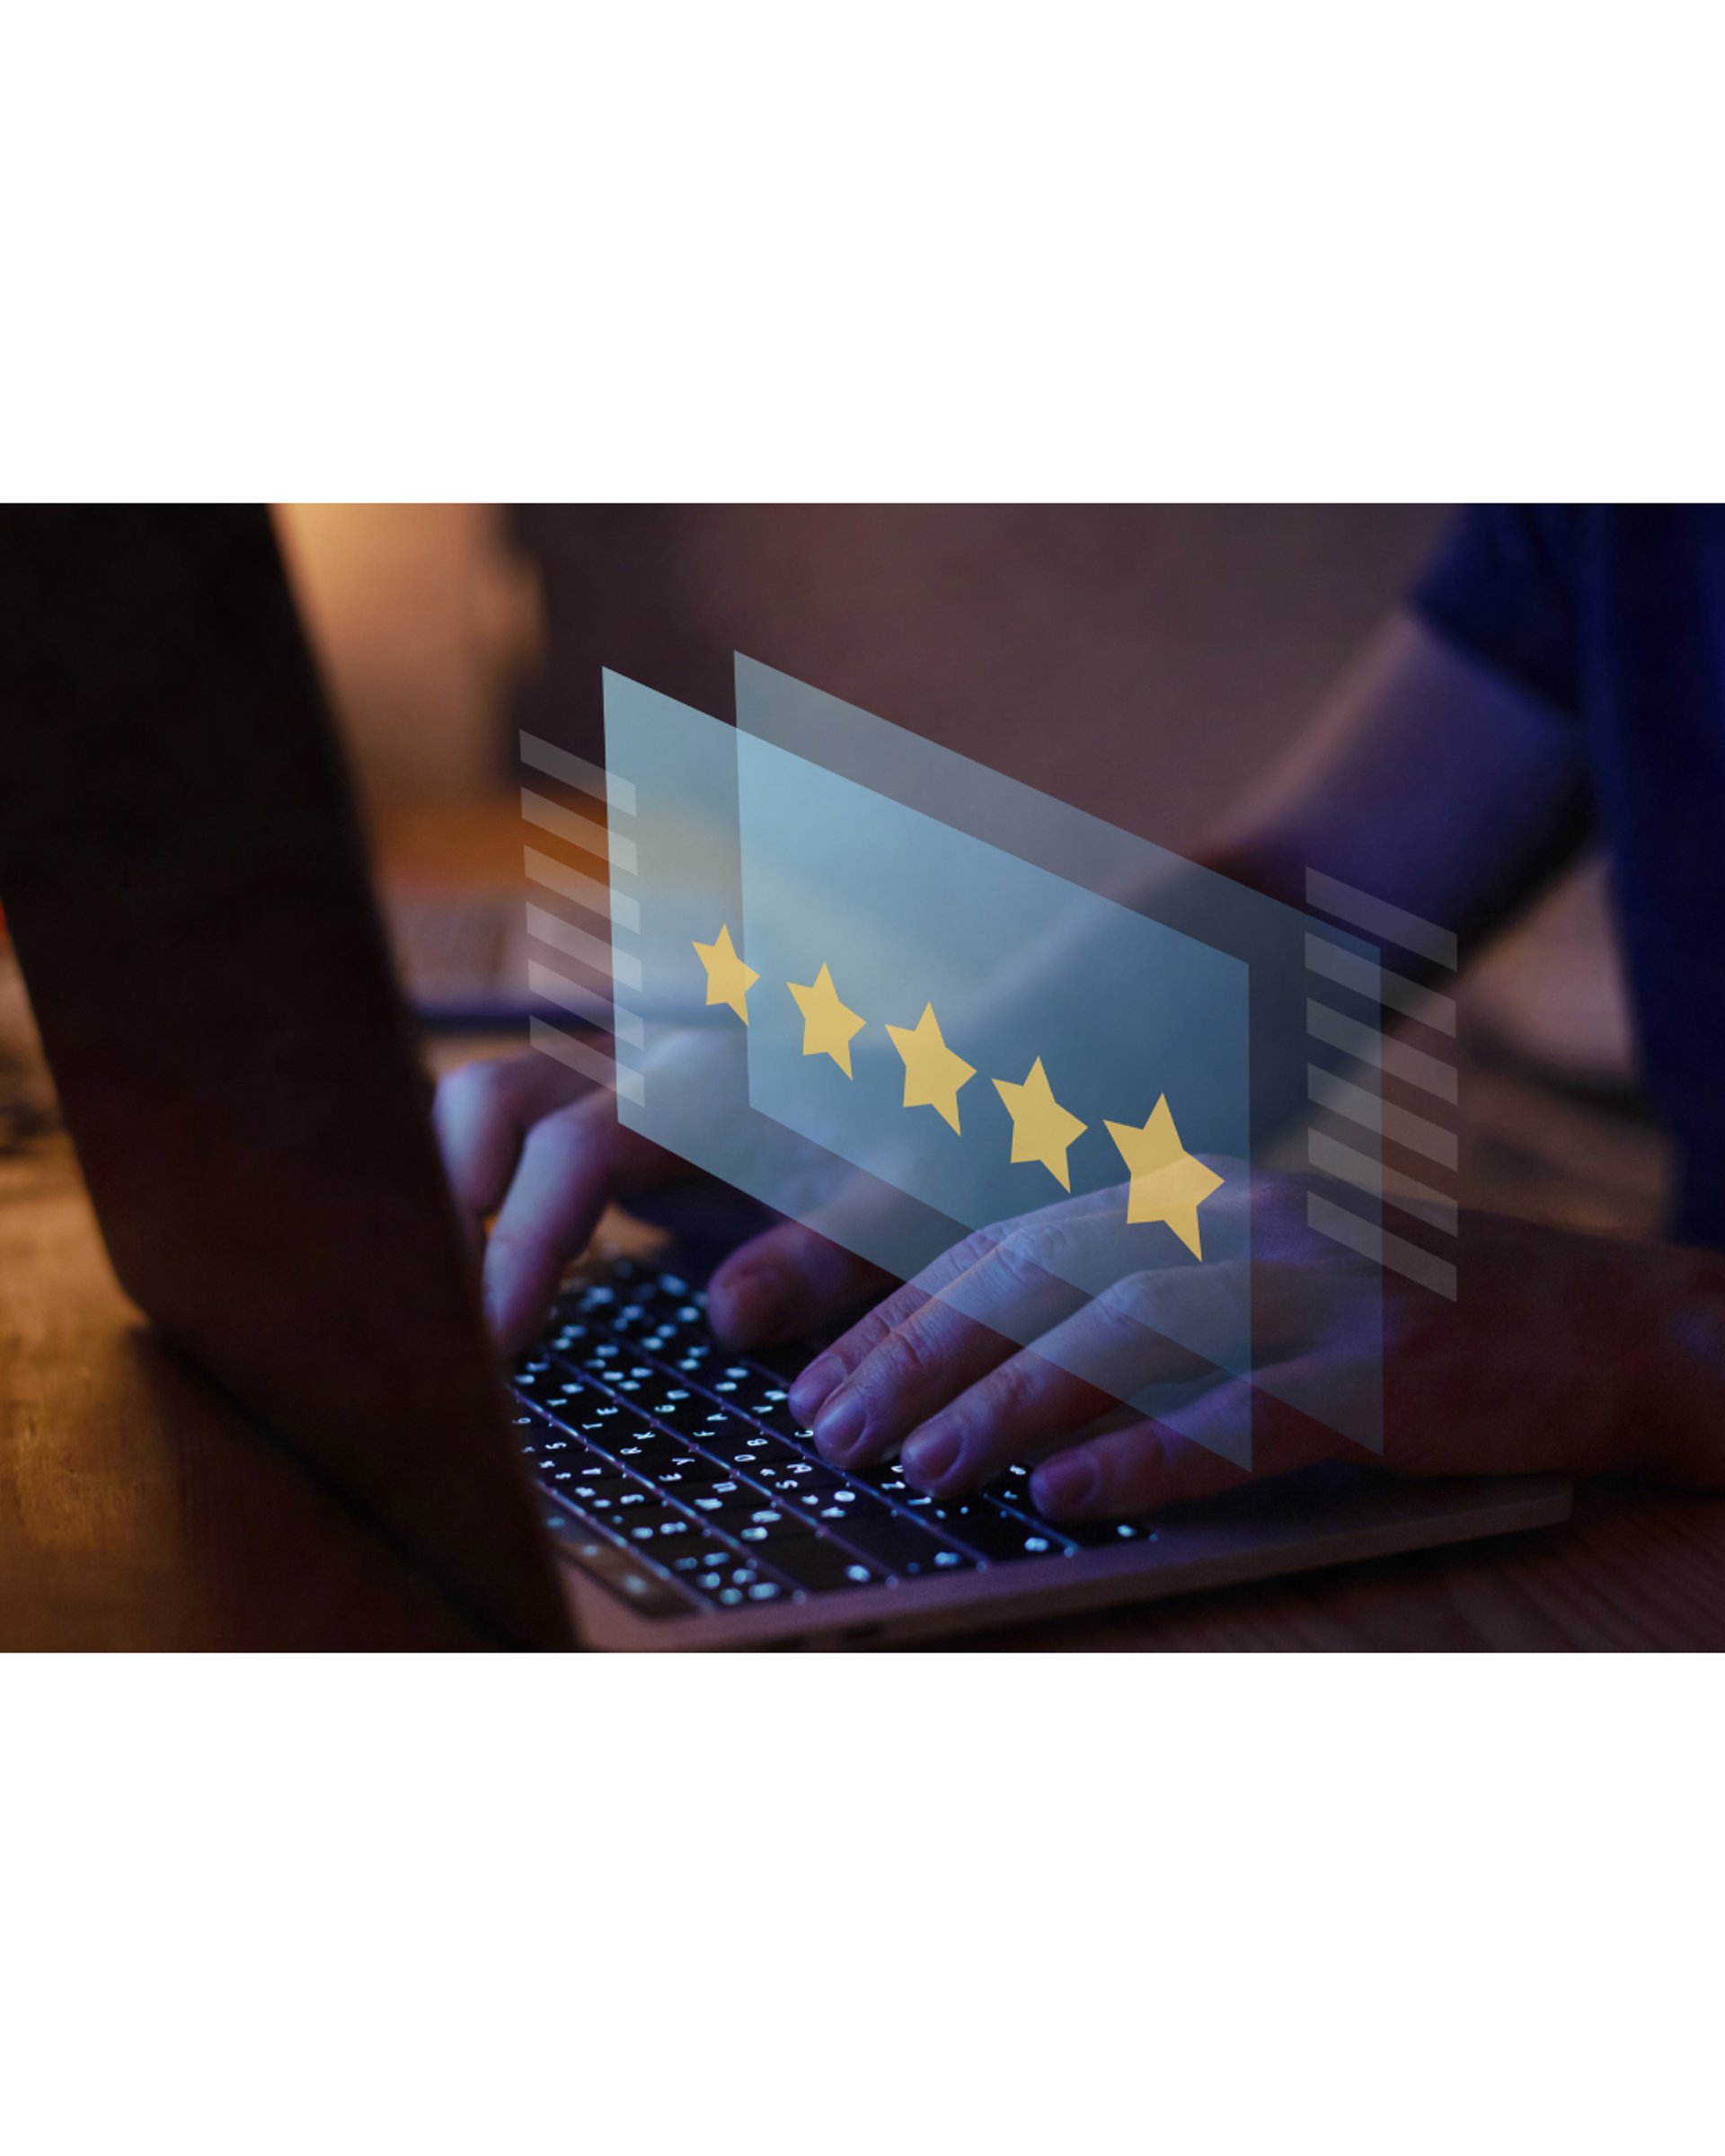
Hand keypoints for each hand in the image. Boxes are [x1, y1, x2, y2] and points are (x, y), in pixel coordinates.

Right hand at [433, 1047, 891, 1355]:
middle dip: (450, 1209)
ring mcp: (609, 1070)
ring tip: (459, 1305)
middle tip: (457, 1326)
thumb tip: (728, 1317)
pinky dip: (470, 1183)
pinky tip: (478, 1271)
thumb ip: (830, 1253)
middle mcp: (640, 1057)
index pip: (575, 1146)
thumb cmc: (914, 1138)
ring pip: (483, 1101)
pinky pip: (504, 1121)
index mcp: (707, 1080)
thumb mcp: (905, 1200)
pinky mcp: (599, 1100)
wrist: (918, 1072)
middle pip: (492, 1098)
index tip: (497, 1340)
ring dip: (450, 1194)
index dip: (523, 1238)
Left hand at [784, 1172, 1724, 1518]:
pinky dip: (1149, 1452)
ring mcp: (1318, 1284)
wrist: (1605, 1322)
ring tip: (921, 1471)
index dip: (905, 1312)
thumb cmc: (1405, 1321)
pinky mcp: (1386, 1362)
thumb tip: (998, 1403)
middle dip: (920, 1353)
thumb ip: (1142, 1317)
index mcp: (1195, 1198)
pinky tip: (1068, 1493)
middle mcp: (1241, 1219)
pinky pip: (1245, 1409)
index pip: (1013, 1243)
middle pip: (1043, 1273)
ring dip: (1009, 1402)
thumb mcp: (1260, 1289)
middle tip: (831, 1432)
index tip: (822, 1381)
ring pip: (1128, 1330)